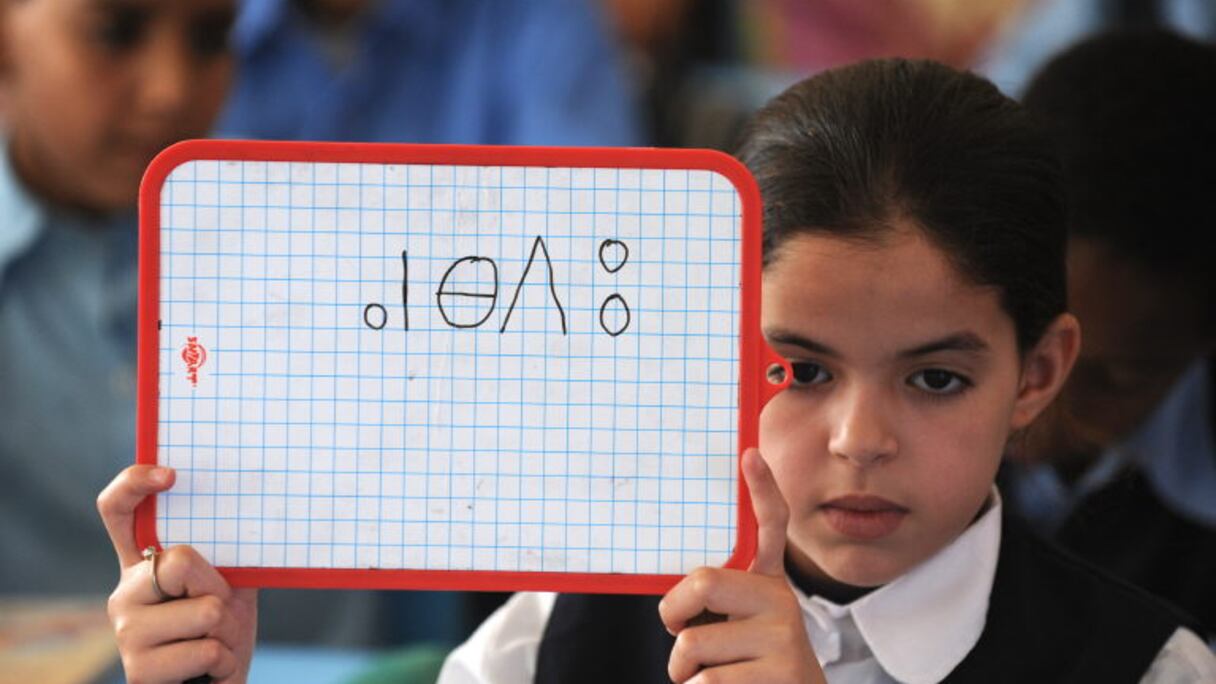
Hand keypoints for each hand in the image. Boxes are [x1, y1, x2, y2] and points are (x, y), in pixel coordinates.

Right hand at [98, 465, 257, 683]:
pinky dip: (223, 660)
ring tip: (212, 644)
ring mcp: (125, 632)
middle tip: (218, 614)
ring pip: (203, 609)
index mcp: (143, 564)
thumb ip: (227, 554)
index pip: (117, 512)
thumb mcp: (231, 585)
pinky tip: (208, 670)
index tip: (169, 475)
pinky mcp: (137, 670)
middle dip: (217, 588)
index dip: (133, 485)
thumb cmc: (224, 632)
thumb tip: (265, 504)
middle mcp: (124, 593)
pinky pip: (205, 649)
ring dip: (225, 630)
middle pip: (179, 561)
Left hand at [659, 448, 825, 683]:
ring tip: (710, 677)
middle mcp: (783, 602)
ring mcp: (785, 637)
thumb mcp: (738, 629)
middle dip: (673, 613)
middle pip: (703, 582)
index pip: (770, 526)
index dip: (762, 490)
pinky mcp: (783, 672)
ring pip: (693, 644)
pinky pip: (705, 682)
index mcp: (768, 585)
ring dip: (682, 671)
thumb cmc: (749, 669)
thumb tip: (672, 602)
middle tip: (677, 632)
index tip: (750, 454)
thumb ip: (716, 603)